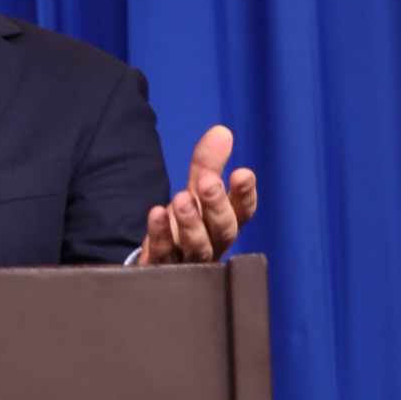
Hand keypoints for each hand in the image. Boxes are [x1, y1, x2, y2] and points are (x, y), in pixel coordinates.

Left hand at [137, 125, 258, 265]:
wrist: (158, 263)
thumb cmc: (185, 225)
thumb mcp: (195, 193)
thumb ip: (208, 165)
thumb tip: (221, 131)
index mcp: (224, 225)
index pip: (242, 212)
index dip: (244, 195)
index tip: (243, 173)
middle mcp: (212, 245)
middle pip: (222, 230)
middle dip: (217, 206)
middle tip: (208, 183)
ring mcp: (188, 261)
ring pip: (197, 247)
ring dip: (191, 223)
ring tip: (182, 199)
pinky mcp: (162, 268)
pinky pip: (163, 253)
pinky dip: (160, 234)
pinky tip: (155, 214)